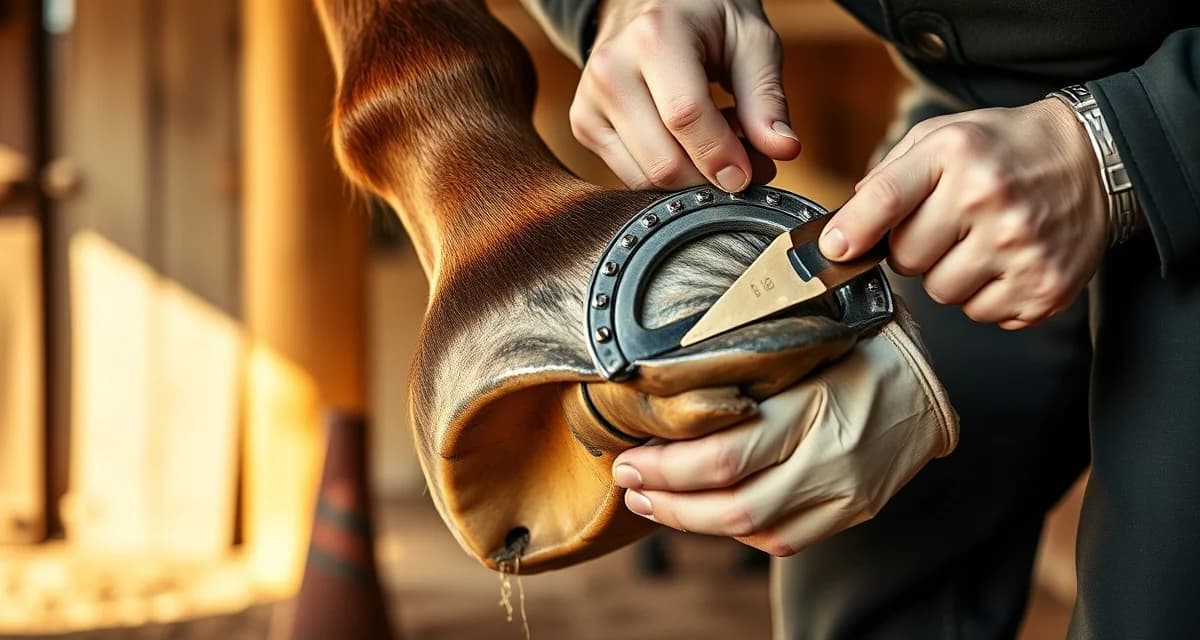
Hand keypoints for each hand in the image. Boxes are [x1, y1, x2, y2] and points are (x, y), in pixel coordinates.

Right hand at [571, 0, 800, 190]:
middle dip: (710, 178)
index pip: (685, 116)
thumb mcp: (750, 41)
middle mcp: (611, 69)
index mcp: (654, 37)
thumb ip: (767, 97)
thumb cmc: (705, 19)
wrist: (646, 2)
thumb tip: (784, 151)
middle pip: (662, 161)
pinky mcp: (583, 125)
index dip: (721, 156)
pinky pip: (629, 177)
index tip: (750, 175)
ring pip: (644, 179)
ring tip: (714, 144)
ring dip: (690, 180)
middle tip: (745, 164)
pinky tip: (683, 146)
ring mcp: (590, 100)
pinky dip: (664, 176)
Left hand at [607, 308, 956, 555]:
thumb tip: (667, 377)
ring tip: (652, 502)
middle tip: (629, 481)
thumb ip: (747, 366)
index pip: (725, 457)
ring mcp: (844, 492)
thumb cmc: (854, 346)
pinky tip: (706, 514)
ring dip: (691, 521)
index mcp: (812, 405)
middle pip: (732, 503)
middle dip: (667, 499)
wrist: (926, 383)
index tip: (629, 456)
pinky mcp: (851, 512)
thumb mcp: (802, 340)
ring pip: (754, 529)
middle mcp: (830, 457)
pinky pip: (786, 540)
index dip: (666, 468)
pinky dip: (739, 533)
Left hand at [819, 99, 1107, 329]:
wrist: (1093, 159)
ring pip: (943, 294)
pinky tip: (1006, 262)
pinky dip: (986, 295)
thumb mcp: (944, 136)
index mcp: (956, 155)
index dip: (851, 231)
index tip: (833, 249)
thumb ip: (890, 173)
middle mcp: (988, 200)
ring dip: (950, 276)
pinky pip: (983, 314)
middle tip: (944, 227)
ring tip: (979, 242)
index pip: (885, 201)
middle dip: (914, 250)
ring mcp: (1020, 248)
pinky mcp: (1044, 287)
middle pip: (907, 260)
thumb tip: (845, 223)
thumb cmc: (1004, 149)